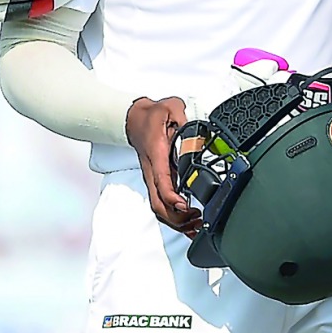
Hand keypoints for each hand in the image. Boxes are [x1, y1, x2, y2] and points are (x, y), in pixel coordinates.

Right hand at [126, 97, 202, 236]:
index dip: (174, 199)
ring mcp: (153, 178)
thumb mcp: (170, 107)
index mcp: (157, 155)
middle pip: (159, 205)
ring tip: (196, 224)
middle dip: (177, 219)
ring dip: (176, 221)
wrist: (134, 119)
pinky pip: (161, 203)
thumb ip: (184, 116)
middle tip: (197, 219)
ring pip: (159, 208)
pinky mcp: (156, 180)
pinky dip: (173, 216)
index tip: (187, 207)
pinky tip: (188, 220)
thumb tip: (194, 127)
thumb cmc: (150, 116)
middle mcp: (152, 171)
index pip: (162, 183)